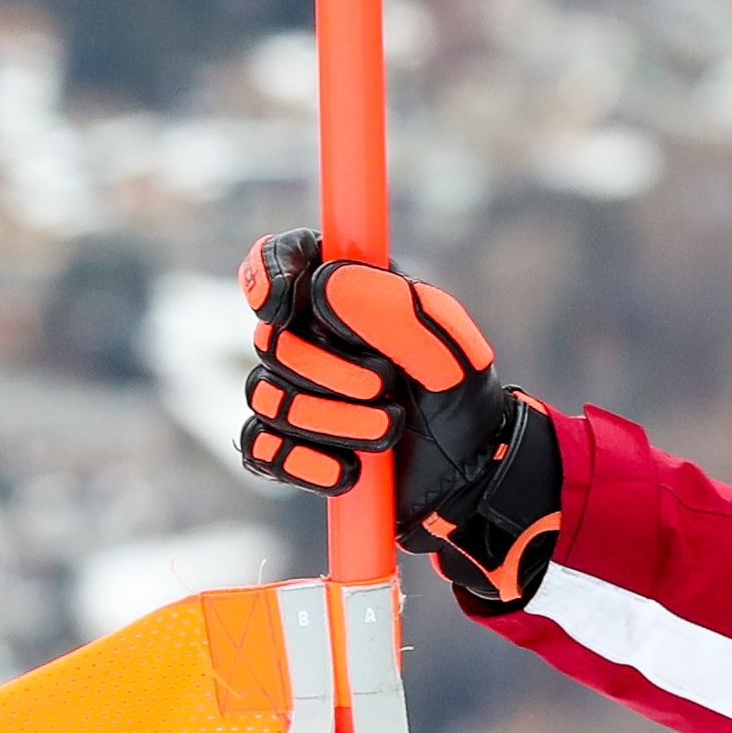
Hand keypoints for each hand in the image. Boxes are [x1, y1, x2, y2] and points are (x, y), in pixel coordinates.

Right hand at [237, 228, 562, 607]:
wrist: (468, 474)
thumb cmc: (458, 397)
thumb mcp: (443, 348)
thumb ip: (391, 309)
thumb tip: (322, 285)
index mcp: (344, 293)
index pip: (283, 258)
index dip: (268, 274)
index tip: (284, 307)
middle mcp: (309, 338)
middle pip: (271, 341)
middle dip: (329, 371)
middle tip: (386, 384)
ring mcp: (294, 393)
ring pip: (268, 399)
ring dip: (334, 421)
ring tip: (389, 430)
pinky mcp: (290, 447)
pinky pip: (263, 450)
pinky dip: (306, 464)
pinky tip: (350, 471)